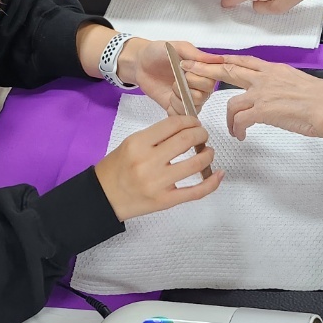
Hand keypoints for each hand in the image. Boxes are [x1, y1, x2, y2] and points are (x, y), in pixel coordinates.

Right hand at [94, 114, 222, 219]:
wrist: (103, 197)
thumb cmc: (116, 168)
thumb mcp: (130, 144)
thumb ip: (156, 137)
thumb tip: (186, 130)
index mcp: (138, 143)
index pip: (173, 124)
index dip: (189, 121)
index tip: (194, 123)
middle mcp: (149, 162)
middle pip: (186, 140)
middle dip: (201, 134)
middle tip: (203, 135)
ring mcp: (159, 183)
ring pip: (195, 164)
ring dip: (208, 155)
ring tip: (208, 152)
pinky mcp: (166, 201)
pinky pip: (195, 192)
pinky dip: (212, 182)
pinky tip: (219, 174)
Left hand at [119, 38, 222, 113]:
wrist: (140, 63)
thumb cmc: (158, 52)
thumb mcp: (177, 47)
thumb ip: (196, 54)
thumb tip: (217, 59)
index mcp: (202, 71)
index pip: (211, 81)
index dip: (197, 77)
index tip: (184, 68)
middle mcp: (199, 86)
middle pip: (204, 96)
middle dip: (187, 87)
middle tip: (176, 79)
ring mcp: (188, 98)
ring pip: (194, 107)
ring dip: (180, 98)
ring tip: (171, 88)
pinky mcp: (177, 107)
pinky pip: (182, 116)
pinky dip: (175, 109)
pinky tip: (169, 99)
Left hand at [184, 55, 322, 140]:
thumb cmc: (322, 100)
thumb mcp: (299, 84)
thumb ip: (282, 85)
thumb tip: (276, 94)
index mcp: (274, 70)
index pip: (243, 61)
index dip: (223, 59)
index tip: (208, 59)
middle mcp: (266, 77)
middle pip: (228, 70)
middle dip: (204, 69)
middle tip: (186, 69)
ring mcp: (263, 93)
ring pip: (231, 102)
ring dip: (229, 118)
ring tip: (234, 128)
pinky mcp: (264, 110)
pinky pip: (240, 120)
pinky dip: (237, 129)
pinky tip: (241, 135)